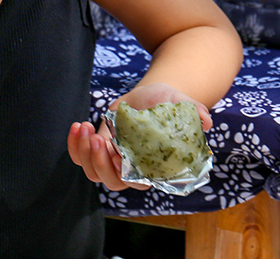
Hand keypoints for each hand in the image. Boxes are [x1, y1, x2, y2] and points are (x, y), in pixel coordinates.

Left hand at [68, 83, 211, 191]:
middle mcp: (131, 169)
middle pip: (111, 181)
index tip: (119, 154)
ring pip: (92, 172)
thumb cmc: (166, 103)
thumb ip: (193, 111)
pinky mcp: (97, 149)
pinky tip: (78, 125)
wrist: (148, 98)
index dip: (125, 174)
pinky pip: (80, 156)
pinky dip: (74, 145)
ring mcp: (112, 161)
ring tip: (85, 127)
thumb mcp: (179, 102)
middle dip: (100, 163)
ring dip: (84, 153)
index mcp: (152, 166)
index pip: (137, 182)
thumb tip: (206, 120)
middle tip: (99, 139)